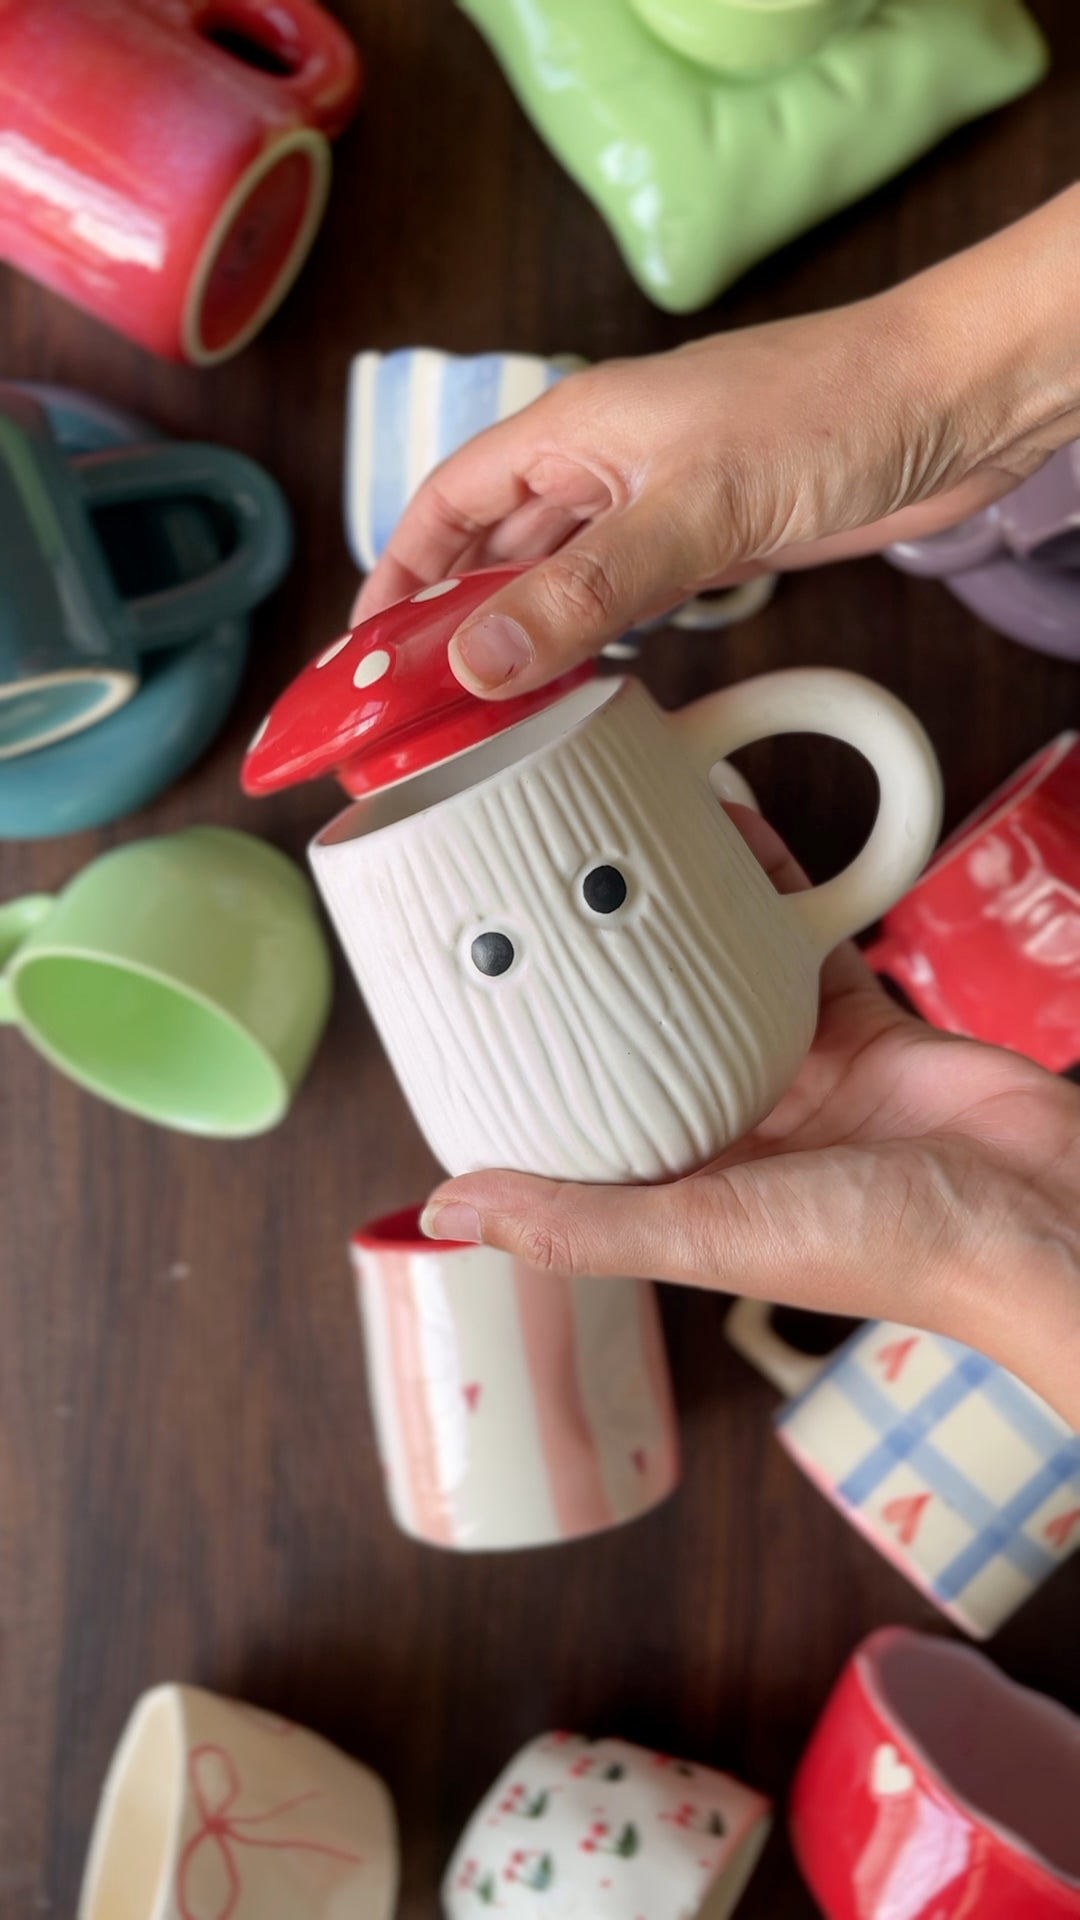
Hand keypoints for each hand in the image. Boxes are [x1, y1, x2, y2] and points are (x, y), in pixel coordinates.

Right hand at [356, 189, 1079, 694]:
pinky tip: (575, 677)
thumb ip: (585, 588)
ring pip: (556, 573)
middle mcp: (604, 463)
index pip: (447, 503)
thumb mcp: (694, 508)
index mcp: (573, 429)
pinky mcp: (712, 538)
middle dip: (445, 615)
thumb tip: (478, 658)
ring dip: (516, 632)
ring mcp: (658, 502)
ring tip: (479, 708)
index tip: (363, 650)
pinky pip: (622, 594)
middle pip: (492, 543)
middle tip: (412, 701)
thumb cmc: (832, 410)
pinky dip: (589, 636)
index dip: (396, 573)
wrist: (957, 400)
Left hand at [420, 810, 1079, 1429]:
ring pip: (711, 983)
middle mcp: (732, 1134)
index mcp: (684, 1193)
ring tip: (610, 851)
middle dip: (589, 984)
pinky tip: (723, 836)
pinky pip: (795, 943)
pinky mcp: (861, 1024)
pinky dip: (765, 892)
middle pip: (639, 1043)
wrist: (1040, 1213)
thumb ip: (579, 1225)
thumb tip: (445, 1209)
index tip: (469, 1011)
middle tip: (527, 901)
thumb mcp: (705, 1237)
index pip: (582, 1130)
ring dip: (668, 924)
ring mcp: (797, 1075)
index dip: (526, 1080)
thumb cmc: (885, 1249)